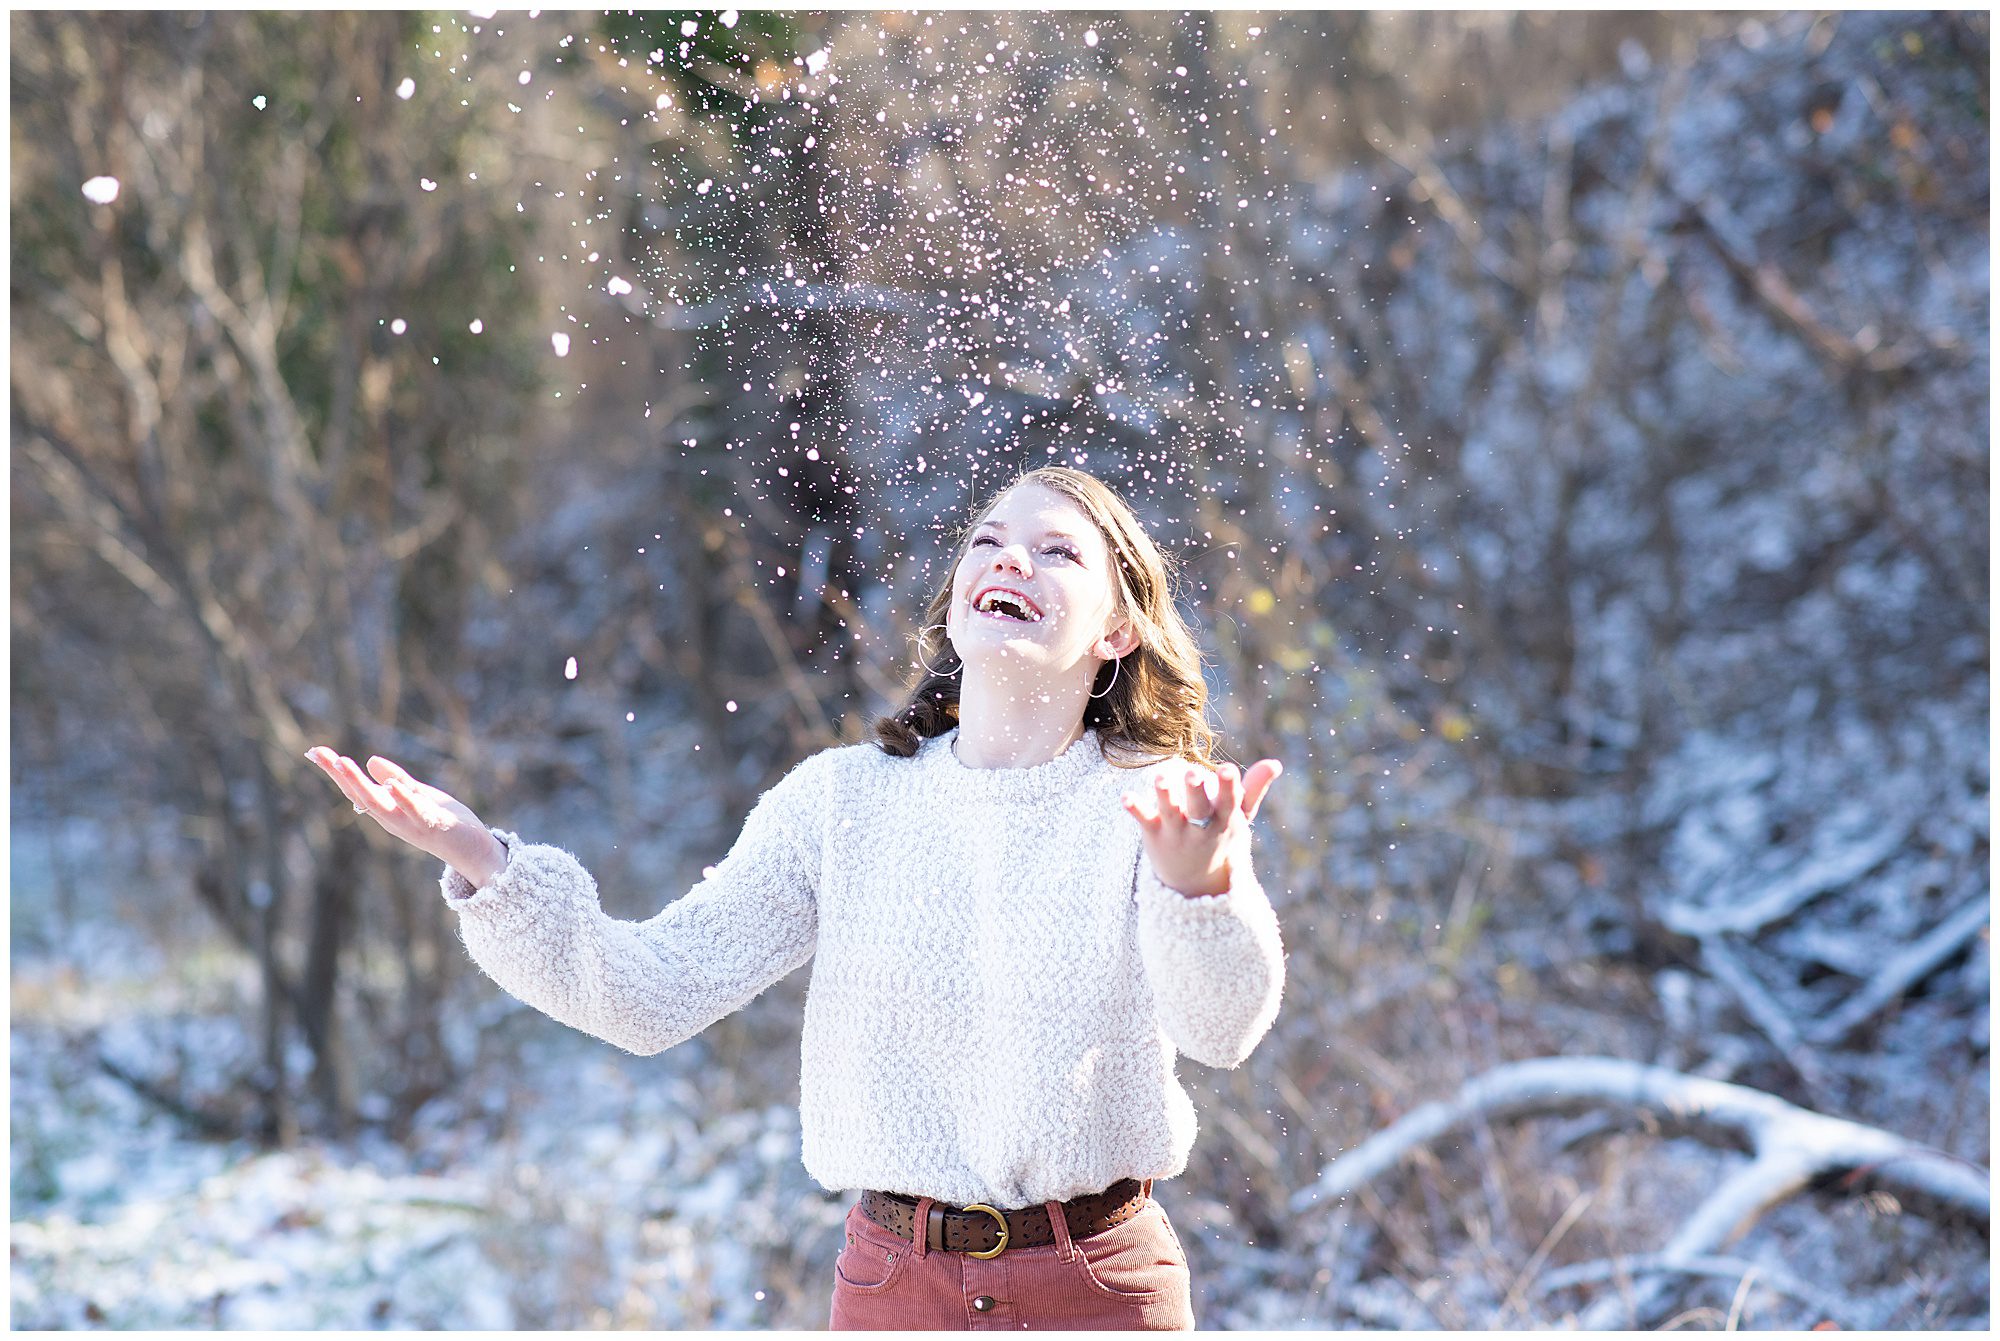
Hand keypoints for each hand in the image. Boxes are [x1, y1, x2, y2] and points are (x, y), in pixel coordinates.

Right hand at [305, 746, 507, 886]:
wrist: (475, 851)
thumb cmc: (447, 823)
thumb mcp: (421, 795)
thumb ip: (398, 780)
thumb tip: (370, 761)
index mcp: (389, 810)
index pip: (357, 789)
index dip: (337, 772)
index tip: (315, 752)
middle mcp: (393, 819)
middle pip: (361, 795)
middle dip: (340, 775)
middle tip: (321, 754)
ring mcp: (410, 824)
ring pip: (380, 804)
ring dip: (360, 785)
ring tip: (343, 763)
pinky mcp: (432, 826)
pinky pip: (415, 812)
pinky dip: (403, 799)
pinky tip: (393, 785)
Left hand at [1121, 758, 1283, 897]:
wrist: (1192, 882)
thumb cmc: (1218, 837)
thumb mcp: (1238, 818)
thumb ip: (1253, 790)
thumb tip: (1275, 763)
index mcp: (1223, 821)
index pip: (1227, 802)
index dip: (1228, 787)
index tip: (1227, 769)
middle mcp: (1199, 827)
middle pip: (1198, 809)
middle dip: (1196, 792)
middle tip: (1192, 772)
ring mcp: (1175, 832)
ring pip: (1170, 812)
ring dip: (1165, 795)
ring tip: (1160, 777)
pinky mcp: (1153, 834)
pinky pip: (1143, 820)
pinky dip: (1135, 809)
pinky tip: (1124, 797)